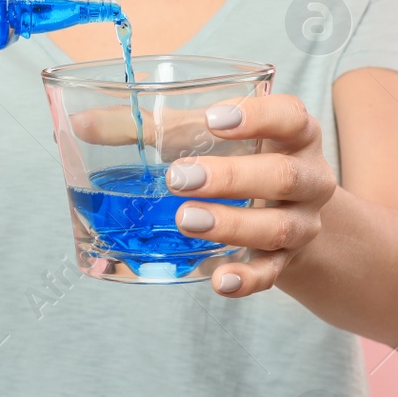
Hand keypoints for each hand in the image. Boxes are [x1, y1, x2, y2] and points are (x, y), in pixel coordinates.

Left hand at [165, 93, 335, 297]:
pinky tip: (220, 279)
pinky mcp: (286, 260)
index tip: (213, 120)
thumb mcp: (209, 135)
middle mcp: (309, 177)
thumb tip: (89, 123)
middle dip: (231, 178)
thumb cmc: (238, 157)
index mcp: (296, 134)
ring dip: (232, 225)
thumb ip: (155, 127)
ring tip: (185, 219)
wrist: (284, 209)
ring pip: (279, 227)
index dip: (258, 117)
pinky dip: (247, 278)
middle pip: (283, 177)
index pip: (291, 117)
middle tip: (179, 177)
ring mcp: (302, 222)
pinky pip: (271, 273)